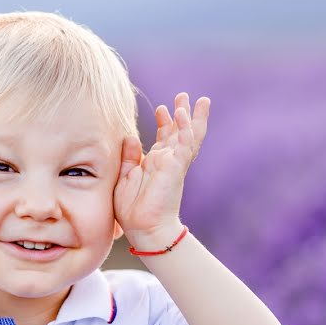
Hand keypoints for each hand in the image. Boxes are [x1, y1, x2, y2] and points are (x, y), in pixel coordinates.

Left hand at [114, 92, 209, 246]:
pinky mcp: (176, 168)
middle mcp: (167, 161)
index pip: (164, 137)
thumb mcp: (125, 176)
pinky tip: (183, 115)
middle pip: (180, 132)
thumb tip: (130, 137)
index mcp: (155, 162)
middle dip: (183, 113)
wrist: (143, 228)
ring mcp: (174, 163)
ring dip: (192, 118)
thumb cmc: (133, 209)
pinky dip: (185, 129)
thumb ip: (129, 156)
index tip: (161, 108)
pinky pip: (184, 145)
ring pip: (189, 136)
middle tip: (184, 96)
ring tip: (199, 101)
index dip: (164, 122)